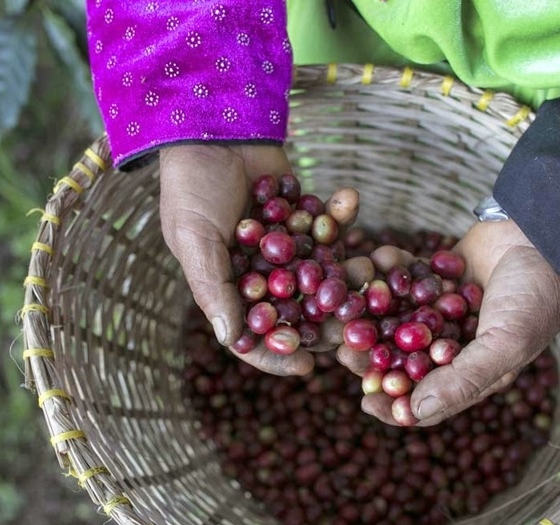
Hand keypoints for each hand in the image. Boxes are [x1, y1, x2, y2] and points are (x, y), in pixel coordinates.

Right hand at [159, 144, 359, 375]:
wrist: (208, 124)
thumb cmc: (191, 185)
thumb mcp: (194, 238)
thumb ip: (214, 289)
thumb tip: (230, 340)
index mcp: (231, 288)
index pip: (256, 334)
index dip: (279, 354)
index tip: (308, 366)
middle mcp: (262, 274)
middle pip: (300, 311)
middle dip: (328, 319)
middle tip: (358, 325)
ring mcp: (288, 247)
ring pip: (324, 273)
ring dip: (348, 271)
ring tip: (368, 265)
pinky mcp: (307, 217)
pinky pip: (330, 225)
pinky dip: (342, 214)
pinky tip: (350, 198)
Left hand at [342, 220, 559, 425]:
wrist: (550, 233)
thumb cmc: (536, 295)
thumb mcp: (506, 344)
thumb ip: (462, 380)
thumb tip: (413, 413)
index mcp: (473, 371)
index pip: (427, 400)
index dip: (395, 405)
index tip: (365, 401)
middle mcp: (454, 345)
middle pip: (402, 361)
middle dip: (372, 358)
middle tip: (344, 351)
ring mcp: (443, 310)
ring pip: (396, 321)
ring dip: (371, 314)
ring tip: (346, 308)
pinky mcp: (436, 276)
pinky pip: (404, 279)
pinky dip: (389, 271)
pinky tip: (373, 261)